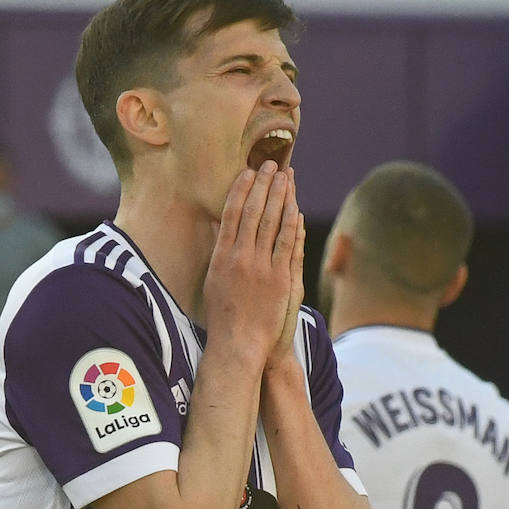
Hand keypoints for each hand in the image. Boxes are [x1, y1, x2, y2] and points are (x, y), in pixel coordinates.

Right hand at [203, 160, 300, 369]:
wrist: (237, 344)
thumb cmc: (222, 316)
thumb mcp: (213, 280)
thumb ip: (218, 251)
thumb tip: (219, 227)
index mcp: (221, 257)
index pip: (232, 214)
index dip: (242, 189)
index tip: (249, 171)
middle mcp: (240, 258)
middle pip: (253, 212)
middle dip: (264, 186)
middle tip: (272, 164)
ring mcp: (261, 268)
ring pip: (272, 224)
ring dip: (280, 197)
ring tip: (286, 177)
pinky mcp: (280, 280)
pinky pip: (288, 246)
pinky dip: (292, 225)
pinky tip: (296, 209)